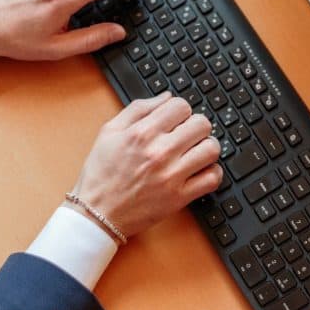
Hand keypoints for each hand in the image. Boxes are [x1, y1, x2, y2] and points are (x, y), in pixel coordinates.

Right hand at [71, 92, 222, 238]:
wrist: (97, 213)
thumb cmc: (101, 173)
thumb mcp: (109, 131)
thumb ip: (138, 109)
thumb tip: (166, 96)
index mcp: (142, 133)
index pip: (181, 106)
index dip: (180, 110)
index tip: (176, 120)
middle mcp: (159, 152)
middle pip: (202, 124)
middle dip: (196, 126)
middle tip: (187, 135)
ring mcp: (171, 175)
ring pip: (211, 149)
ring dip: (206, 147)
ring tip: (196, 151)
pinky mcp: (179, 197)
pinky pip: (212, 178)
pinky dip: (211, 172)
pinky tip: (199, 170)